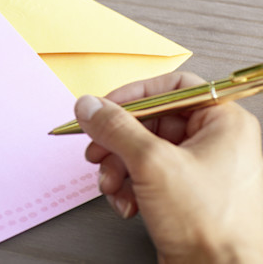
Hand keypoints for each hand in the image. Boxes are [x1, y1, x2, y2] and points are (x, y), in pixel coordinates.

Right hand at [74, 72, 262, 262]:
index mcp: (223, 123)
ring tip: (111, 185)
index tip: (105, 108)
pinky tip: (126, 203)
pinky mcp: (185, 194)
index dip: (134, 95)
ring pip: (143, 150)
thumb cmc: (211, 225)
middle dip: (117, 141)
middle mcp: (215, 142)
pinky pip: (146, 175)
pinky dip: (129, 187)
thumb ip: (115, 128)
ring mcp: (200, 169)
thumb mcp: (152, 164)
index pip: (173, 88)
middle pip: (150, 121)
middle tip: (96, 150)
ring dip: (117, 167)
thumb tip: (89, 105)